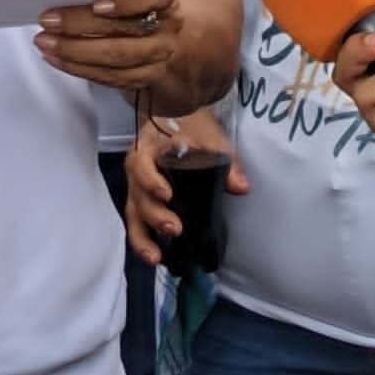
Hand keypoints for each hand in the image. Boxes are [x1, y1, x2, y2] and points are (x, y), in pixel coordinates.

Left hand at [39, 0, 230, 102]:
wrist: (184, 37)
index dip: (128, 0)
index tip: (98, 3)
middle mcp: (168, 28)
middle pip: (126, 33)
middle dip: (82, 27)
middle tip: (49, 18)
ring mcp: (159, 57)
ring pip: (116, 60)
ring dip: (75, 53)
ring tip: (44, 41)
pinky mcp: (145, 78)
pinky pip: (111, 78)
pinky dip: (79, 69)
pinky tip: (55, 58)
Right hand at [124, 114, 241, 268]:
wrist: (175, 116)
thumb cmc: (190, 125)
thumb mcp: (211, 136)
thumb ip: (227, 162)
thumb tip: (241, 187)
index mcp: (149, 149)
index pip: (143, 165)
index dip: (151, 180)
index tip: (167, 195)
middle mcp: (138, 169)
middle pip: (138, 195)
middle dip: (154, 215)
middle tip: (175, 228)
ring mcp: (136, 187)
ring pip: (133, 213)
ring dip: (143, 237)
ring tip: (156, 257)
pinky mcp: (139, 201)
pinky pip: (135, 223)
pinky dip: (142, 241)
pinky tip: (155, 258)